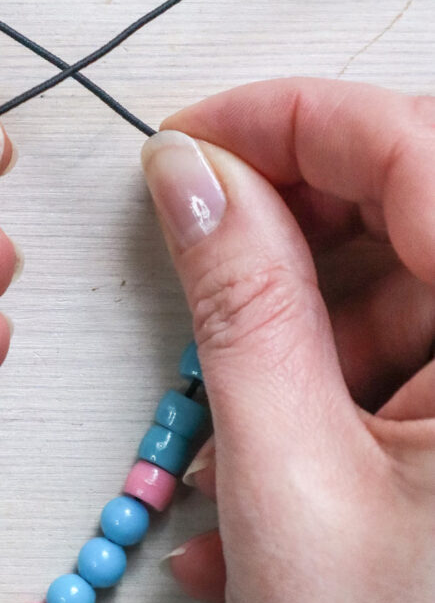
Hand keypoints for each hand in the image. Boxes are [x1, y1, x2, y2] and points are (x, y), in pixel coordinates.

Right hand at [142, 79, 434, 602]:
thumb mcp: (296, 485)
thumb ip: (241, 302)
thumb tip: (192, 177)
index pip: (411, 143)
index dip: (285, 118)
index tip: (190, 139)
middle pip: (415, 199)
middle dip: (291, 225)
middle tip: (202, 253)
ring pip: (415, 282)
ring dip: (307, 334)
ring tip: (231, 435)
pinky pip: (429, 354)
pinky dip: (345, 387)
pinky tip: (280, 467)